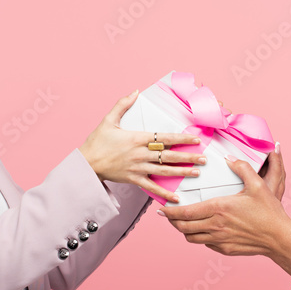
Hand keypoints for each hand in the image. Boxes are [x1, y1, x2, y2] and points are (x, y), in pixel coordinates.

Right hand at [79, 91, 205, 202]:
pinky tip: (176, 198)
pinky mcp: (133, 179)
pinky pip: (152, 187)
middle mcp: (140, 154)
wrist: (86, 163)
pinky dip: (164, 193)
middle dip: (188, 157)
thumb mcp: (108, 120)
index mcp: (137, 138)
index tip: (195, 140)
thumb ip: (122, 104)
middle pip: (169, 155)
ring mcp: (138, 168)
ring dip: (182, 172)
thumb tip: (135, 91)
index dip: (182, 139)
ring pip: (164, 171)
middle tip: (204, 159)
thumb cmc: (97, 142)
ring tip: (197, 173)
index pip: (165, 138)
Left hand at [160, 145, 289, 256]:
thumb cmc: (269, 211)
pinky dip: (200, 237)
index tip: (161, 210)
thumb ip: (242, 168)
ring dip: (184, 231)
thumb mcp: (257, 185)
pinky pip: (205, 244)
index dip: (170, 212)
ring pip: (191, 238)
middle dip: (172, 222)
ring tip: (182, 223)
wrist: (279, 237)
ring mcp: (219, 239)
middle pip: (183, 227)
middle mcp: (215, 225)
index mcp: (219, 208)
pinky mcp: (225, 249)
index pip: (185, 212)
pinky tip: (203, 230)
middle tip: (168, 216)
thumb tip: (229, 157)